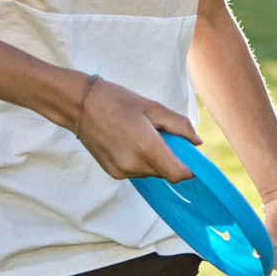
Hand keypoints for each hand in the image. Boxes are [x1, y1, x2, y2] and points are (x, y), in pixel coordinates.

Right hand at [74, 75, 196, 182]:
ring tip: (141, 134)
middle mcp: (134, 165)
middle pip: (165, 173)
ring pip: (151, 173)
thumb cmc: (117, 101)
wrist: (80, 105)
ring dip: (154, 159)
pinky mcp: (113, 173)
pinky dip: (140, 160)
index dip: (189, 169)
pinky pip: (136, 172)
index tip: (189, 157)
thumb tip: (197, 142)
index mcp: (147, 148)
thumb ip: (179, 126)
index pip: (178, 174)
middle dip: (170, 158)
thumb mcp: (153, 108)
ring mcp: (121, 171)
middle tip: (162, 135)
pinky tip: (129, 141)